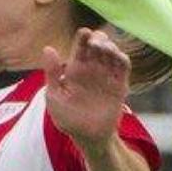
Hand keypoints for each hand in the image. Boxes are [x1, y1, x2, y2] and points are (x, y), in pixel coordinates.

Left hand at [43, 28, 131, 148]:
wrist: (87, 138)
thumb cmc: (67, 118)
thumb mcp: (54, 96)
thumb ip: (52, 73)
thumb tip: (48, 48)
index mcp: (76, 69)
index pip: (81, 47)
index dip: (83, 37)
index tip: (84, 32)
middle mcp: (93, 69)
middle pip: (99, 45)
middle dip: (98, 39)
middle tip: (95, 43)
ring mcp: (107, 76)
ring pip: (112, 53)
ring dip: (111, 47)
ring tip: (105, 48)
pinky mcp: (120, 86)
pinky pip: (124, 68)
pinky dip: (122, 59)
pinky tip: (118, 57)